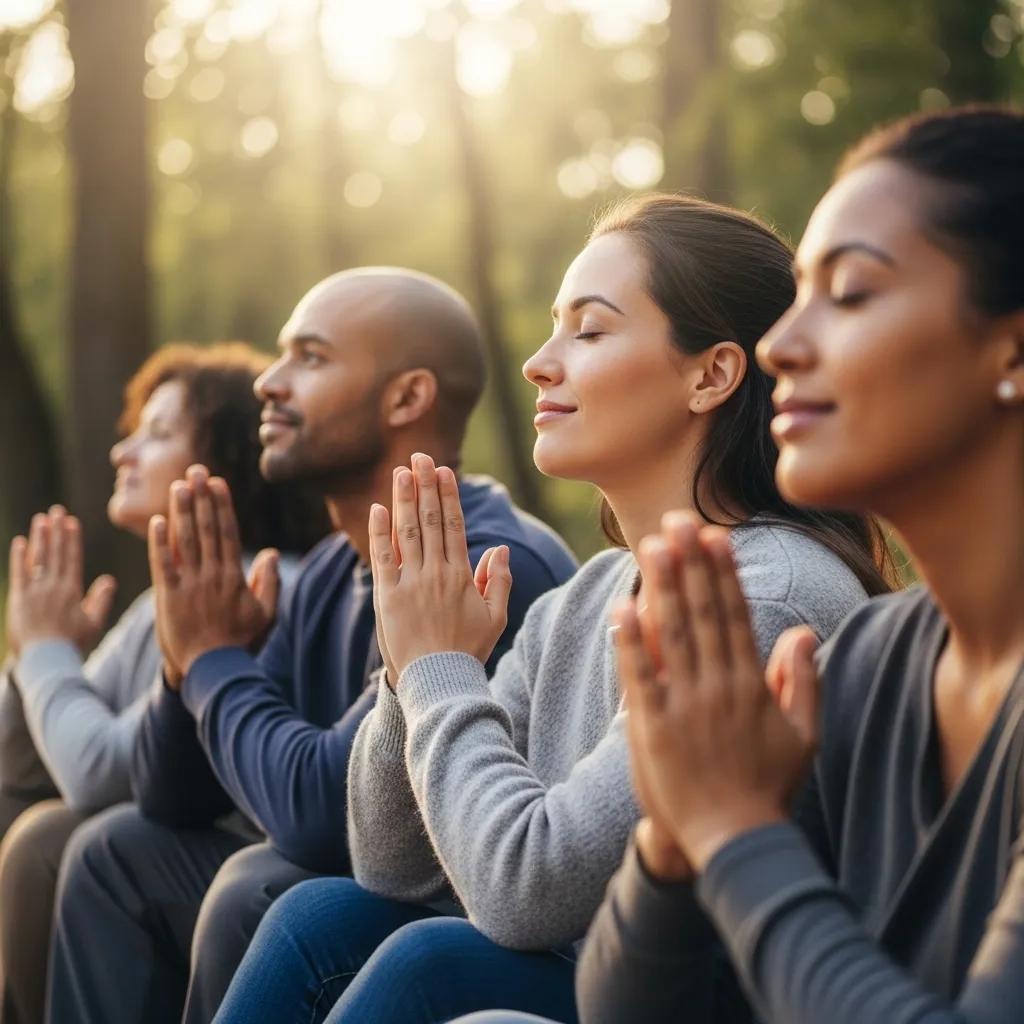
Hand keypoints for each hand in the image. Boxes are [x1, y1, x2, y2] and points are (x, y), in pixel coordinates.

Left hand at [6, 506, 115, 657]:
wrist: (46, 660)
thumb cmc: (72, 645)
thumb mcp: (93, 624)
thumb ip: (100, 600)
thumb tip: (109, 580)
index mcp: (72, 590)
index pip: (72, 557)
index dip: (71, 538)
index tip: (71, 521)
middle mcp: (54, 586)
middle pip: (55, 552)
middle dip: (56, 530)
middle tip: (56, 510)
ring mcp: (35, 591)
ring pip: (38, 558)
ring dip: (40, 537)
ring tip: (41, 519)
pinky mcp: (19, 599)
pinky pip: (19, 572)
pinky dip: (20, 556)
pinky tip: (20, 542)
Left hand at [148, 465, 278, 688]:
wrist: (212, 671)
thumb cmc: (241, 643)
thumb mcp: (265, 614)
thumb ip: (269, 582)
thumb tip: (266, 552)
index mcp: (234, 576)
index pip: (226, 532)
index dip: (221, 505)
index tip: (217, 483)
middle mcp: (211, 575)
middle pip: (205, 528)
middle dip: (200, 498)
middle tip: (195, 471)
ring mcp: (189, 585)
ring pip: (184, 540)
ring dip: (180, 511)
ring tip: (177, 486)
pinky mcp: (168, 597)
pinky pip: (162, 564)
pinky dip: (159, 542)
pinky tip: (156, 521)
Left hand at [368, 453, 510, 680]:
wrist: (438, 682)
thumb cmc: (468, 650)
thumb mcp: (495, 617)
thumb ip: (499, 581)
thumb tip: (499, 549)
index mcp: (461, 575)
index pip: (453, 525)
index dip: (447, 495)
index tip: (443, 471)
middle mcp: (435, 573)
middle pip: (429, 519)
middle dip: (425, 485)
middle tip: (419, 457)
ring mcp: (410, 583)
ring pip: (407, 532)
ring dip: (404, 498)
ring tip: (401, 471)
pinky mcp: (387, 596)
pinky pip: (383, 557)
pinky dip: (380, 532)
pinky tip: (379, 508)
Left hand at [615, 511, 818, 871]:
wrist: (732, 842)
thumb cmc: (768, 789)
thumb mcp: (804, 737)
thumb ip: (803, 681)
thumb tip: (803, 632)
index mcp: (752, 684)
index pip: (734, 614)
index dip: (722, 572)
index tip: (714, 534)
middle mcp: (719, 685)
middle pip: (702, 612)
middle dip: (689, 562)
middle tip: (677, 519)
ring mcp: (685, 704)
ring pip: (672, 633)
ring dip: (661, 586)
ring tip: (651, 545)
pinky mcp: (653, 725)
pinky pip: (639, 674)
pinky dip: (630, 640)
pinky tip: (621, 606)